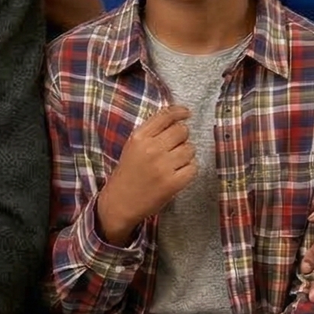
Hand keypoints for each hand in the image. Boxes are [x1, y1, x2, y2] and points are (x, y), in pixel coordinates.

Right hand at [95, 104, 195, 243]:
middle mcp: (151, 148)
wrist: (120, 202)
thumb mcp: (132, 146)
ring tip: (174, 163)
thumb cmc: (127, 172)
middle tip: (175, 146)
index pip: (166, 116)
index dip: (180, 112)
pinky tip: (178, 173)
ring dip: (186, 155)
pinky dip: (189, 170)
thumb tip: (176, 118)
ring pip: (190, 149)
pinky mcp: (173, 183)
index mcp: (139, 137)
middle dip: (182, 137)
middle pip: (182, 131)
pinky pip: (193, 168)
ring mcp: (163, 166)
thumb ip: (151, 132)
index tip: (187, 113)